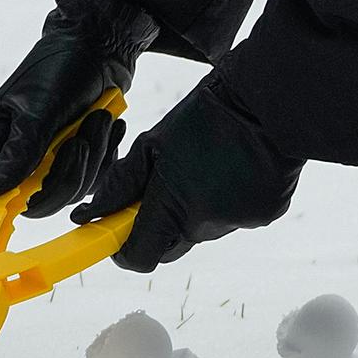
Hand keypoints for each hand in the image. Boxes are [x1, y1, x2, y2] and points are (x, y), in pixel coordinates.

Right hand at [0, 0, 157, 215]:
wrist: (103, 43)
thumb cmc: (62, 65)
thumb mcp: (40, 106)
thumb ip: (21, 151)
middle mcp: (19, 151)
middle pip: (35, 199)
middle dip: (65, 175)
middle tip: (80, 144)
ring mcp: (50, 155)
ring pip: (70, 189)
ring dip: (91, 156)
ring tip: (97, 119)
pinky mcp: (79, 154)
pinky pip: (93, 177)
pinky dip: (106, 152)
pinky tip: (108, 122)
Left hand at [76, 81, 298, 271]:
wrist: (268, 101)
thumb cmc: (206, 115)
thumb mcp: (153, 144)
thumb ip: (120, 185)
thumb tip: (89, 213)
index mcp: (174, 206)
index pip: (139, 256)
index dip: (123, 249)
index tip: (119, 230)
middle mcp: (206, 224)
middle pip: (170, 245)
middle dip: (160, 225)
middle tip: (163, 186)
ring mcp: (238, 222)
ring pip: (203, 229)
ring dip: (196, 209)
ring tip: (205, 166)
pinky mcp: (264, 216)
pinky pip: (233, 218)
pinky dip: (227, 200)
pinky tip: (233, 167)